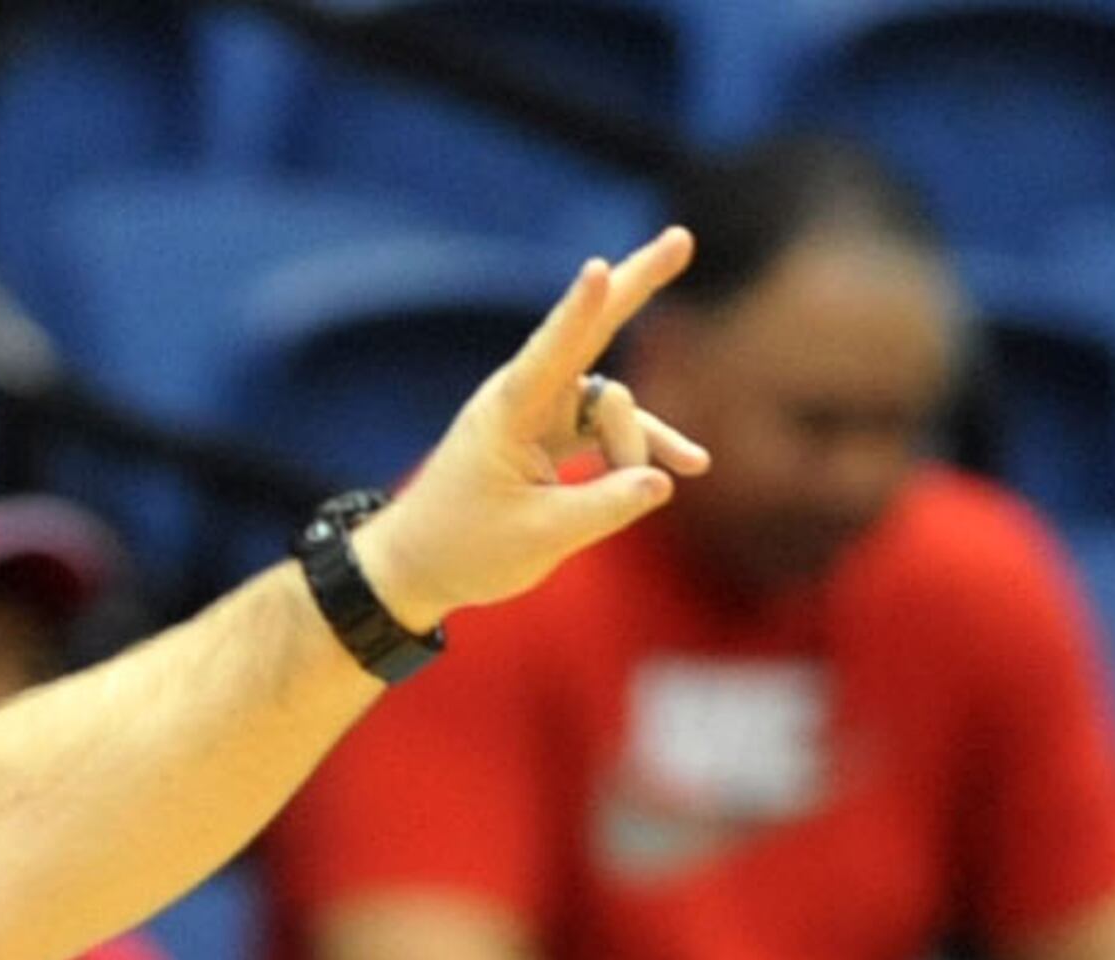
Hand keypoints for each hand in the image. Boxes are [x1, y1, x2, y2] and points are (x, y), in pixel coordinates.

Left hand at [350, 229, 710, 633]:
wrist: (421, 566)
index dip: (579, 312)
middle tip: (683, 238)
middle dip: (638, 285)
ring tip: (647, 488)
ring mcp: (544, 411)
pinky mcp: (556, 433)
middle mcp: (527, 397)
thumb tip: (665, 481)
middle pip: (592, 330)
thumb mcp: (540, 538)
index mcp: (508, 413)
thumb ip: (605, 507)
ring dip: (634, 448)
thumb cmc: (465, 550)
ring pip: (614, 408)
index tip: (598, 268)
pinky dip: (642, 450)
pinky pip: (611, 430)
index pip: (551, 353)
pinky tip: (693, 465)